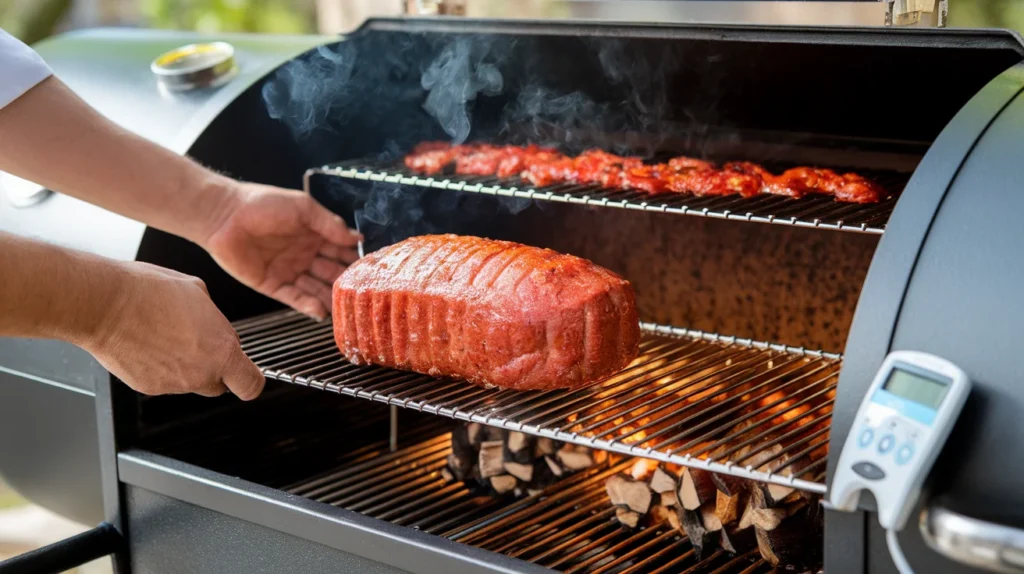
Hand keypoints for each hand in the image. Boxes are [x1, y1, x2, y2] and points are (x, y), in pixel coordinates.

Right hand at [83, 262, 263, 399]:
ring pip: (190, 382)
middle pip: (220, 386)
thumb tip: (211, 322)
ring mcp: (174, 384)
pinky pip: (164, 381)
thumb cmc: (149, 292)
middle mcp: (201, 373)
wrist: (105, 303)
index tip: (245, 373)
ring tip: (167, 336)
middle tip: (200, 346)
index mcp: (222, 351)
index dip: (249, 379)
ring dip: (186, 366)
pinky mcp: (148, 387)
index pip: (251, 385)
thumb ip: (213, 318)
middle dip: (215, 370)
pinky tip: (150, 344)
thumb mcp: (198, 292)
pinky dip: (160, 368)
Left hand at [201, 182, 360, 319]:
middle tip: (363, 292)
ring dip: (330, 297)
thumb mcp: (303, 208)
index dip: (355, 259)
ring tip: (345, 306)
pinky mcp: (273, 285)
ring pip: (316, 288)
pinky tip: (321, 311)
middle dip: (346, 281)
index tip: (373, 269)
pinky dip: (308, 305)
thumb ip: (330, 224)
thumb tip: (358, 238)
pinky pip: (294, 298)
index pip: (341, 250)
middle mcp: (305, 255)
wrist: (224, 215)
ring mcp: (289, 271)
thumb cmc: (262, 204)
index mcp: (314, 235)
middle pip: (331, 272)